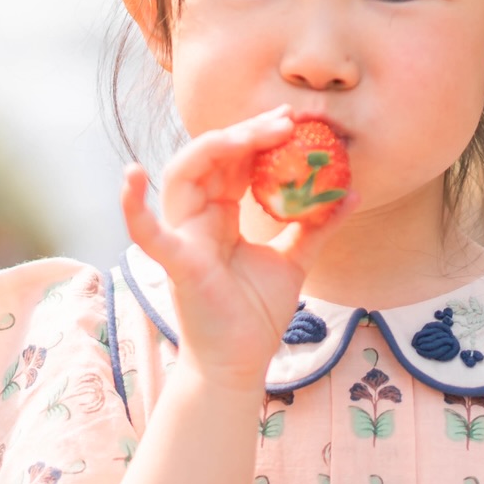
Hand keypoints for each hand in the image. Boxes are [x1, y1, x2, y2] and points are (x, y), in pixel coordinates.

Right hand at [121, 107, 351, 390]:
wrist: (241, 364)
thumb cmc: (256, 313)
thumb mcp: (294, 260)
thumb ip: (317, 226)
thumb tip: (353, 192)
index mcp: (220, 214)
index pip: (235, 160)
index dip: (261, 135)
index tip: (296, 120)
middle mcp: (196, 219)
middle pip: (212, 158)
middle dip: (247, 132)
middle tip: (287, 119)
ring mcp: (183, 238)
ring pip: (183, 176)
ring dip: (216, 147)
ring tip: (254, 133)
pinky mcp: (178, 265)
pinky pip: (148, 233)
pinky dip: (133, 206)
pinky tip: (130, 176)